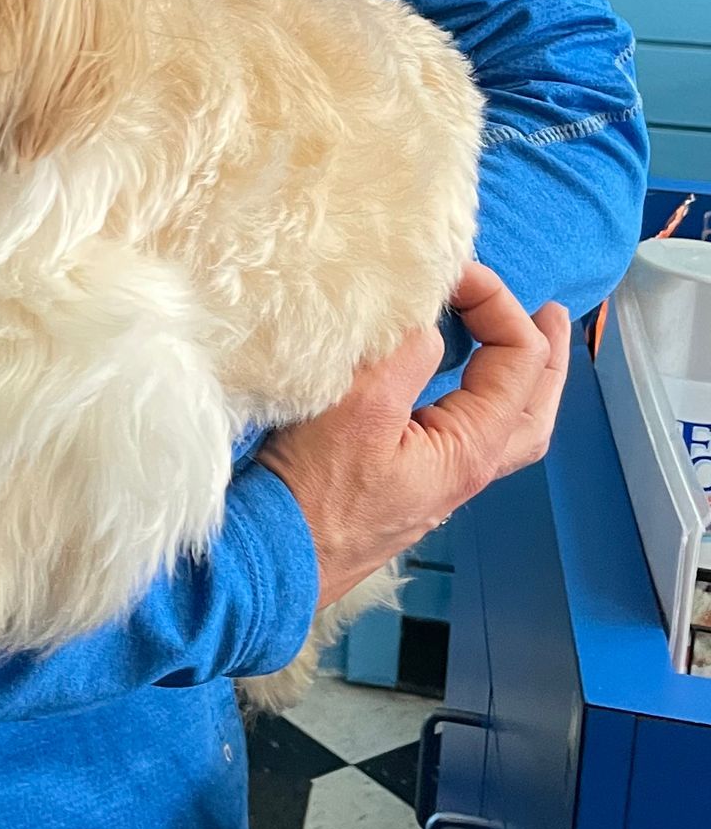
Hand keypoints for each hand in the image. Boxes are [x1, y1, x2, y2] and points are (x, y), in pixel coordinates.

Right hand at [260, 262, 568, 611]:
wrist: (279, 558)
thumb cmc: (315, 490)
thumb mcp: (359, 409)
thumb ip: (406, 356)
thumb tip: (430, 320)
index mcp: (471, 448)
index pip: (520, 361)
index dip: (498, 303)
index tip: (454, 269)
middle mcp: (468, 468)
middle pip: (535, 405)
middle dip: (545, 353)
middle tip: (548, 312)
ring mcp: (441, 481)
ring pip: (508, 425)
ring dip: (520, 379)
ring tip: (513, 345)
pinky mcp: (411, 484)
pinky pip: (470, 433)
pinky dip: (480, 398)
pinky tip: (452, 385)